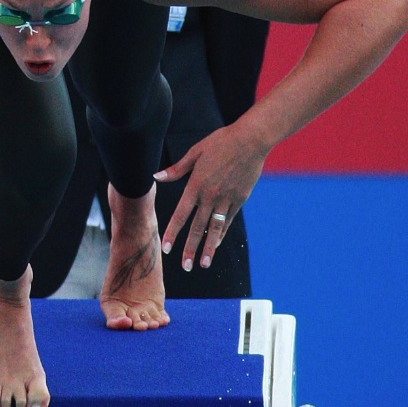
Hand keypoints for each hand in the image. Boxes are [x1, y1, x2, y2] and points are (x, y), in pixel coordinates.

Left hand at [154, 123, 266, 271]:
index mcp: (196, 185)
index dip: (173, 233)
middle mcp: (210, 196)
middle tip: (185, 266)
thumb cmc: (221, 142)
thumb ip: (176, 169)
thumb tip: (156, 177)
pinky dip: (220, 234)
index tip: (166, 249)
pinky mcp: (239, 200)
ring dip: (208, 248)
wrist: (251, 140)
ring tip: (204, 264)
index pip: (180, 214)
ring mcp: (226, 200)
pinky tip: (215, 245)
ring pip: (214, 229)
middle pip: (197, 228)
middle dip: (190, 249)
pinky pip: (227, 221)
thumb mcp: (195, 152)